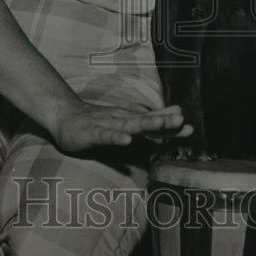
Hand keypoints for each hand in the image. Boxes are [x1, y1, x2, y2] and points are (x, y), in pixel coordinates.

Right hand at [51, 100, 192, 153]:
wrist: (65, 116)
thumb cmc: (97, 121)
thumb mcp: (126, 121)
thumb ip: (150, 121)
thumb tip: (176, 117)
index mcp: (130, 120)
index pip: (154, 123)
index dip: (171, 126)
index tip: (190, 129)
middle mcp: (121, 119)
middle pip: (145, 121)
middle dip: (163, 121)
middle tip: (181, 121)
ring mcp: (107, 125)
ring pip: (128, 125)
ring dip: (144, 124)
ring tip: (160, 123)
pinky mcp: (92, 133)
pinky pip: (105, 136)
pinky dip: (116, 137)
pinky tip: (126, 140)